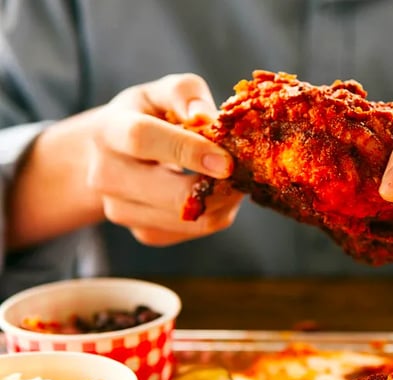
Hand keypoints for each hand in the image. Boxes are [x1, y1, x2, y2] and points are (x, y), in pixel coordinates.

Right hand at [87, 73, 242, 245]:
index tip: (226, 161)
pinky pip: (191, 231)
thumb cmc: (147, 116)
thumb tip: (207, 118)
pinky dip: (215, 214)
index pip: (142, 139)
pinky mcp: (143, 232)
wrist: (114, 154)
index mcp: (109, 129)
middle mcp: (106, 175)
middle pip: (169, 194)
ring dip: (221, 201)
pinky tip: (217, 193)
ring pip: (188, 218)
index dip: (188, 150)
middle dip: (216, 187)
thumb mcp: (163, 92)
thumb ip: (185, 94)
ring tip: (232, 178)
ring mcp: (121, 209)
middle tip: (244, 172)